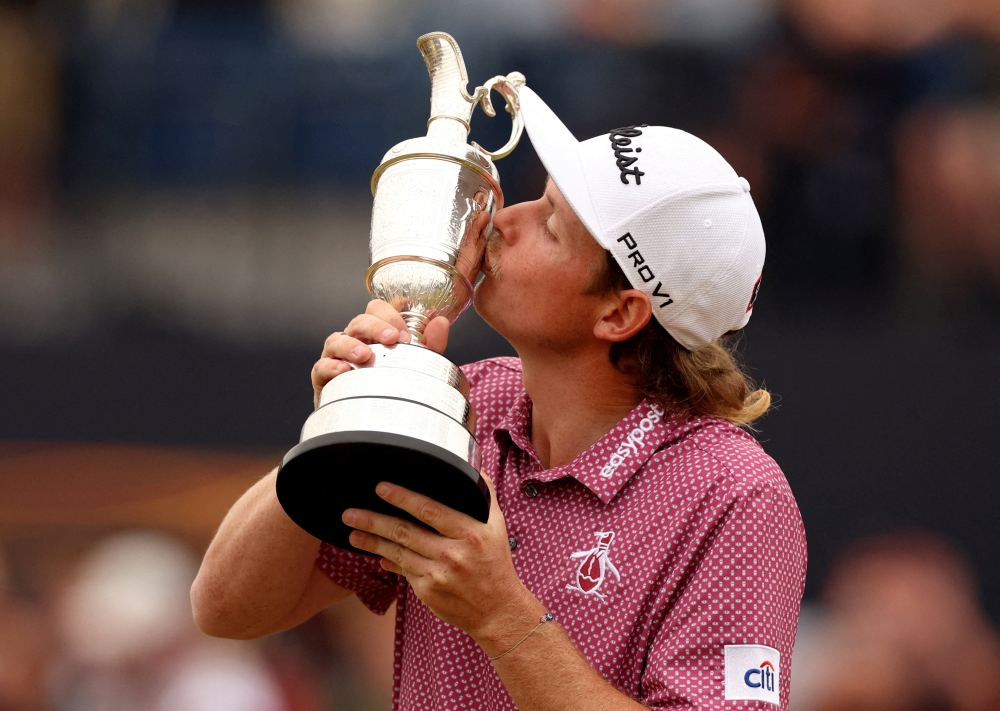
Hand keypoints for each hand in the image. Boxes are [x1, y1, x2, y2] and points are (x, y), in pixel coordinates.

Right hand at [311, 300, 450, 407]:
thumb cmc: (391, 388)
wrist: (371, 426)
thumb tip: (441, 323)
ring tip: (366, 356)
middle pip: (358, 322)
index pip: (377, 310)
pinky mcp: (323, 379)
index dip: (390, 315)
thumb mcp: (416, 366)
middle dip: (375, 327)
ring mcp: (336, 358)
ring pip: (336, 340)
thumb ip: (430, 345)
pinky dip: (330, 366)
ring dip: (351, 345)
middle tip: (392, 340)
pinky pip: (321, 367)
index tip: (405, 334)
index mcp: (374, 334)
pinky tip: (343, 370)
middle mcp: (354, 341)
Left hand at [341, 476, 541, 653]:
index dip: (403, 498)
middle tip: (351, 513)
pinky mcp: (428, 592)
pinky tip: (376, 554)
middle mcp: (452, 554)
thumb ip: (484, 495)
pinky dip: (389, 560)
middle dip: (374, 521)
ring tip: (353, 533)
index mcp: (470, 533)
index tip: (382, 488)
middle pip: (405, 532)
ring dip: (372, 542)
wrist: (498, 611)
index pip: (430, 511)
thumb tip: (472, 467)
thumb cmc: (495, 564)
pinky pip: (404, 570)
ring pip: (398, 553)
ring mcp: (438, 575)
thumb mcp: (497, 527)